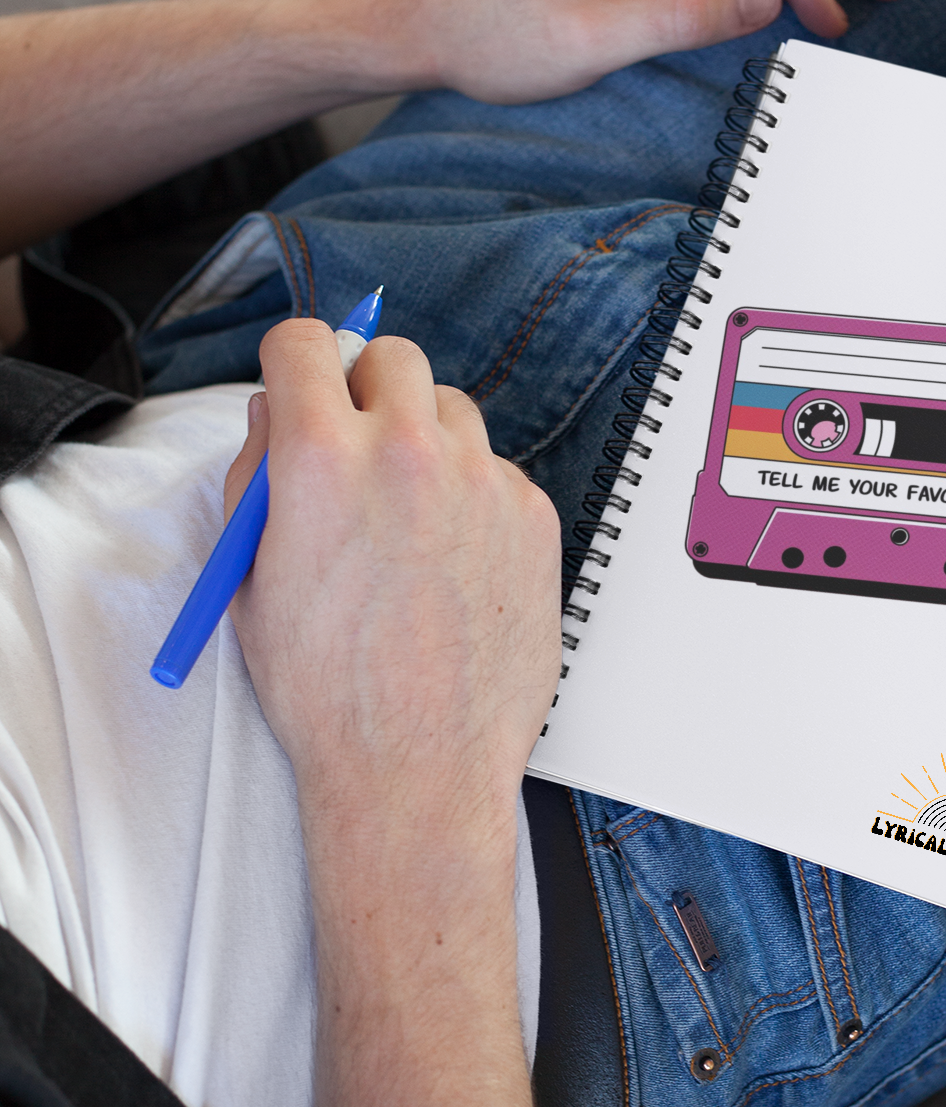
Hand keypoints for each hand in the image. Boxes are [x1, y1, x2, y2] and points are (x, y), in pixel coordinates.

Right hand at [225, 319, 559, 856]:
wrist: (416, 765)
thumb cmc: (327, 689)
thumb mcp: (250, 578)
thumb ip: (256, 478)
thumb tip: (274, 414)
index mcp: (322, 458)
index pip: (306, 341)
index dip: (294, 361)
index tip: (300, 380)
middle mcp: (408, 453)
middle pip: (391, 355)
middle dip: (365, 387)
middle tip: (356, 444)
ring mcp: (481, 481)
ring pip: (452, 409)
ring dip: (425, 439)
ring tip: (406, 516)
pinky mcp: (533, 513)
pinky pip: (497, 470)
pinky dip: (473, 495)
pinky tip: (451, 559)